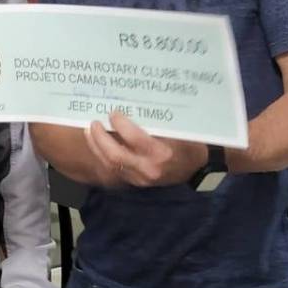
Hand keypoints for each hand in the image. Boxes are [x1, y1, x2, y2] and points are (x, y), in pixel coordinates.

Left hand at [85, 111, 207, 187]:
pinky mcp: (136, 182)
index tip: (113, 113)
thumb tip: (132, 105)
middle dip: (100, 139)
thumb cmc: (189, 143)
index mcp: (162, 153)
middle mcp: (149, 169)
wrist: (198, 168)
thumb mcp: (178, 130)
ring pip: (111, 165)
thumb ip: (156, 122)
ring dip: (97, 147)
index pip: (135, 139)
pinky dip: (103, 155)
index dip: (121, 125)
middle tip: (93, 123)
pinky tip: (97, 144)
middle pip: (116, 156)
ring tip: (90, 131)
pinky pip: (114, 170)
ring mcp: (141, 178)